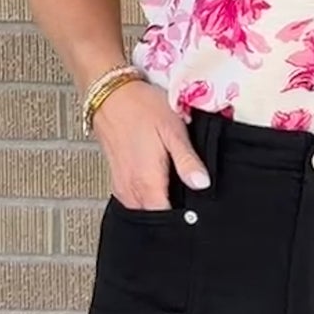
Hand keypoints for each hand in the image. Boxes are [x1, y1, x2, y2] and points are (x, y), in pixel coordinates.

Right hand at [93, 78, 210, 207]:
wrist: (110, 93)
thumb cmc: (142, 107)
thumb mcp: (173, 130)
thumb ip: (187, 161)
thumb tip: (202, 184)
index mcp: (147, 182)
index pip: (165, 219)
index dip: (182, 220)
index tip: (197, 215)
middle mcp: (131, 189)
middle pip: (154, 217)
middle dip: (171, 215)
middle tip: (188, 204)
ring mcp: (121, 185)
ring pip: (143, 210)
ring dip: (158, 207)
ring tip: (175, 194)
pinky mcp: (117, 179)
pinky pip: (134, 200)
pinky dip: (147, 199)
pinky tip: (159, 185)